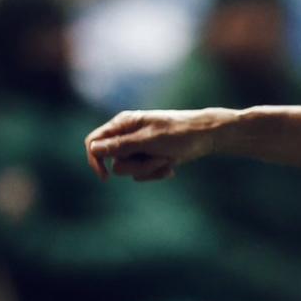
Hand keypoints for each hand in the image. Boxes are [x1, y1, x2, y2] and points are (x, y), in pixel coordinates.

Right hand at [84, 108, 227, 181]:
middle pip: (114, 161)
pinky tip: (172, 164)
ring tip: (167, 158)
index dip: (95, 160)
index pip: (94, 142)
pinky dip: (157, 172)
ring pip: (129, 170)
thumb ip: (121, 145)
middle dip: (136, 165)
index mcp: (123, 124)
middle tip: (157, 158)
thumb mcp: (149, 140)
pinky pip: (143, 174)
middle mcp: (127, 135)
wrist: (206, 136)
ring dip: (149, 169)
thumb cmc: (179, 133)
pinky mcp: (149, 157)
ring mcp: (138, 147)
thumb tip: (93, 148)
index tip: (105, 177)